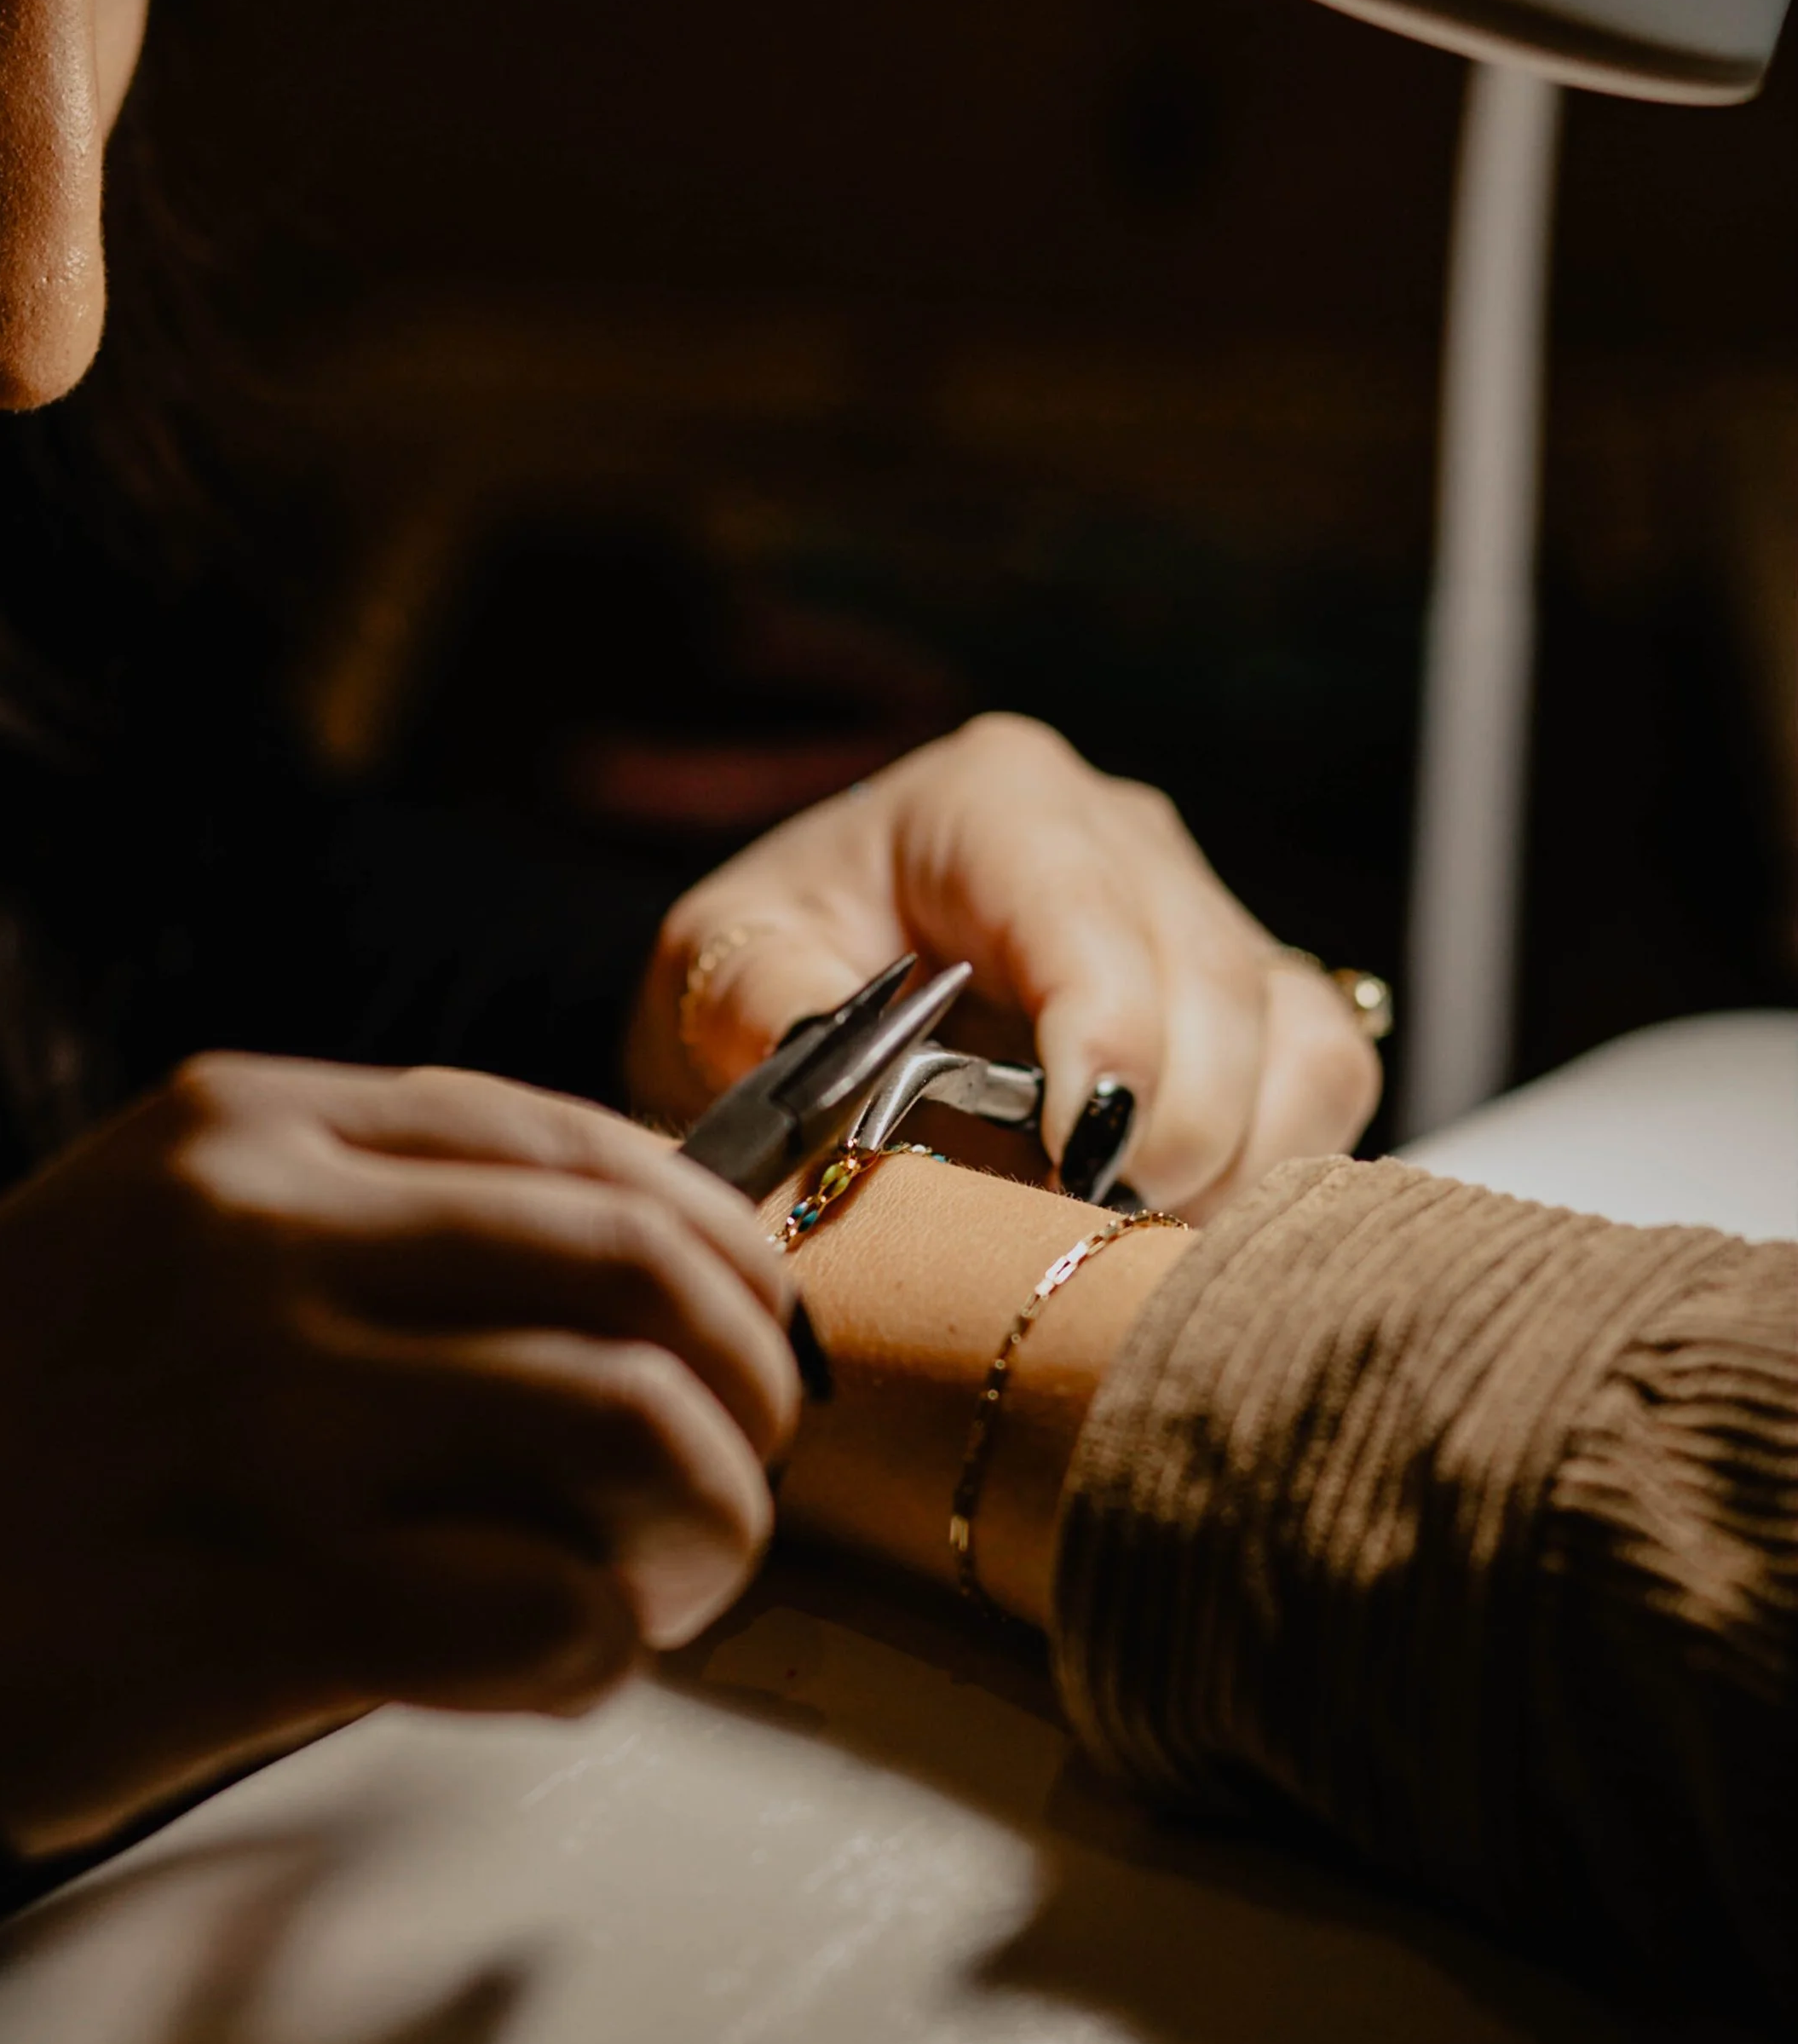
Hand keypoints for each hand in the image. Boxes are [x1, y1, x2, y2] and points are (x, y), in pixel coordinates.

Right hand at [0, 1057, 797, 1856]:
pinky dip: (598, 1653)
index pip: (581, 1145)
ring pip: (634, 1428)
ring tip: (660, 1585)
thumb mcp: (143, 1238)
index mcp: (247, 1131)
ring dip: (701, 1526)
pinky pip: (544, 1610)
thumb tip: (622, 1291)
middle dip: (752, 1381)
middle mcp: (267, 1240)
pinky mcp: (270, 1599)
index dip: (720, 1246)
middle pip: (647, 1268)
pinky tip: (561, 1668)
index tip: (745, 1331)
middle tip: (732, 1472)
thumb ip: (357, 1226)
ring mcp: (269, 1415)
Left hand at [631, 713, 1381, 1216]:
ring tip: (1130, 1242)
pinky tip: (1178, 1228)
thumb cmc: (765, 973)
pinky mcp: (1255, 1002)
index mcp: (996, 801)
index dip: (1110, 1040)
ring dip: (1233, 1163)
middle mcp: (1124, 835)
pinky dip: (1271, 1168)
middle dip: (1168, 1132)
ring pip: (1297, 1039)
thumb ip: (771, 1014)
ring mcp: (1206, 913)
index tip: (1083, 1158)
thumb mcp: (720, 972)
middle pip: (1213, 986)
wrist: (808, 988)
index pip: (1089, 914)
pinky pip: (1324, 1082)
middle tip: (1090, 1237)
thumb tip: (850, 1096)